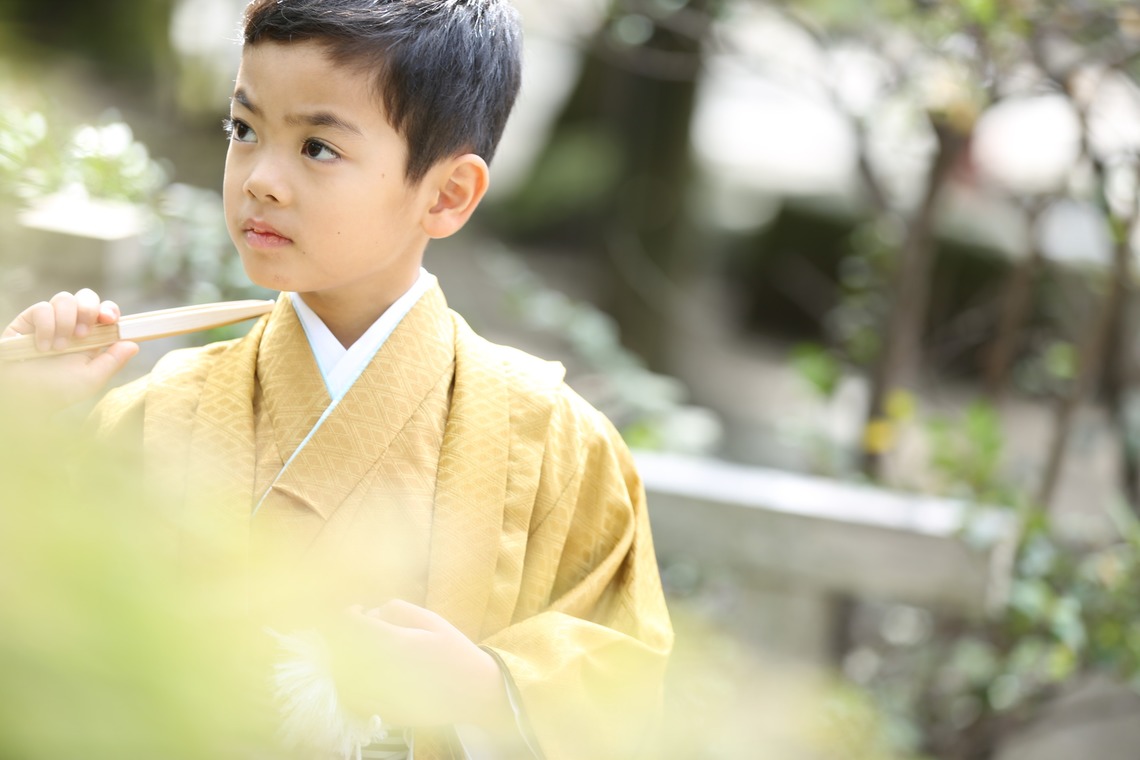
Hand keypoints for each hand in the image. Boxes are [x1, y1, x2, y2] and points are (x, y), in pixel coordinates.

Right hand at [2, 289, 138, 409]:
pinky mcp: (28, 320)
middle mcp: (71, 325)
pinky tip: (42, 347)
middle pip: (86, 296)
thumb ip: (112, 361)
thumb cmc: (55, 391)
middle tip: (83, 334)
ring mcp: (50, 320)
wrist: (21, 397)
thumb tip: (134, 344)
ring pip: (65, 298)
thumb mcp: (90, 379)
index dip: (110, 309)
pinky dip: (45, 327)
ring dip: (66, 322)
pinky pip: (42, 308)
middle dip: (88, 309)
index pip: (105, 312)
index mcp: (91, 338)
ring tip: (59, 348)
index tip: (110, 319)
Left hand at [330, 600, 511, 729]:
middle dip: (349, 635)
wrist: (474, 692)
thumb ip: (399, 609)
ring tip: (368, 650)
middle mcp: (383, 670)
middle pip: (344, 649)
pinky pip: (353, 697)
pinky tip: (369, 674)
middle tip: (365, 628)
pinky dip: (353, 683)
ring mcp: (382, 695)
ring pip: (345, 675)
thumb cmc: (455, 653)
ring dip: (348, 658)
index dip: (349, 615)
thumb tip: (373, 611)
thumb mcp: (432, 620)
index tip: (356, 611)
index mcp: (395, 644)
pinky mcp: (384, 712)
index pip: (352, 626)